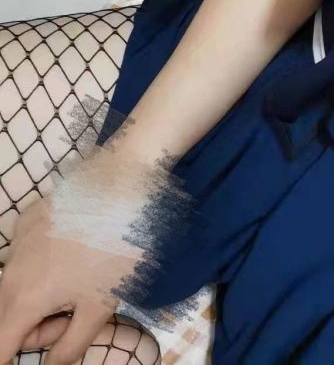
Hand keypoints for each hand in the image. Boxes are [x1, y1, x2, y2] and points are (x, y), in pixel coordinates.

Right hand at [0, 143, 178, 364]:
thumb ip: (70, 346)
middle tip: (75, 315)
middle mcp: (11, 270)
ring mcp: (16, 240)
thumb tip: (51, 364)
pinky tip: (74, 247)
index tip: (49, 341)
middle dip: (35, 328)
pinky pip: (25, 254)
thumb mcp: (99, 307)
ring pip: (15, 285)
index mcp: (25, 298)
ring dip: (38, 296)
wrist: (122, 186)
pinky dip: (42, 263)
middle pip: (7, 318)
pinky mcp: (28, 218)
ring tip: (79, 280)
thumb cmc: (115, 249)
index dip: (12, 357)